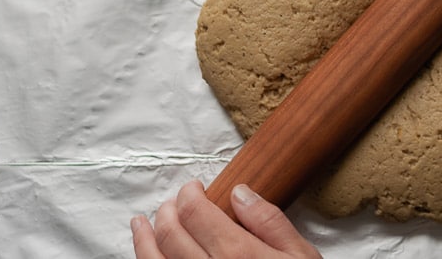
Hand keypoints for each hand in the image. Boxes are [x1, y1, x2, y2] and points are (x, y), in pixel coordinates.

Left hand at [131, 180, 321, 258]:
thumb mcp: (301, 257)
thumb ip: (269, 222)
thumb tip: (240, 193)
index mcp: (238, 255)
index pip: (195, 212)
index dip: (189, 194)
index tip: (194, 189)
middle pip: (171, 234)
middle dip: (167, 211)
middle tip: (173, 203)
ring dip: (143, 239)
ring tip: (140, 224)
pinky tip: (148, 257)